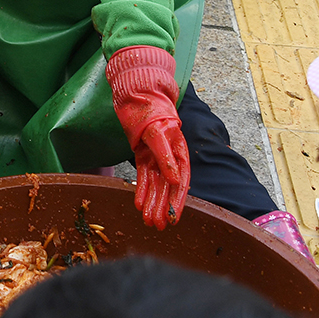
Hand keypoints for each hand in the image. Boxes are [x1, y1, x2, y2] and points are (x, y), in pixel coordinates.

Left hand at [106, 45, 190, 229]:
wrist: (137, 91)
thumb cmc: (151, 108)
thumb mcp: (158, 130)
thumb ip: (166, 154)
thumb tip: (174, 178)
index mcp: (179, 150)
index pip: (181, 180)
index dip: (178, 200)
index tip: (175, 217)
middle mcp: (170, 156)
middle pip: (167, 186)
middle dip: (163, 206)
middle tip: (160, 226)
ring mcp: (156, 155)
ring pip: (155, 184)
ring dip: (152, 202)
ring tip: (150, 222)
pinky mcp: (143, 153)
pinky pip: (143, 175)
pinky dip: (141, 189)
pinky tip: (138, 204)